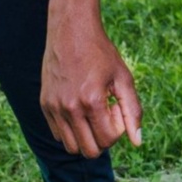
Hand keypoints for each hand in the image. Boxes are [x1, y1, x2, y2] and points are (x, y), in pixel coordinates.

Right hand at [40, 13, 141, 158]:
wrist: (71, 31)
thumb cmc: (101, 54)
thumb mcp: (123, 79)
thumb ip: (133, 112)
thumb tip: (137, 142)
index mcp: (92, 101)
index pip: (108, 141)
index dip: (118, 131)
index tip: (116, 109)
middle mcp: (70, 107)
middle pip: (89, 151)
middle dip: (102, 139)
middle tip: (105, 115)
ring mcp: (54, 107)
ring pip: (71, 147)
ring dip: (86, 137)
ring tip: (91, 113)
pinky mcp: (44, 104)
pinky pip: (58, 134)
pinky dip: (71, 130)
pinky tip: (79, 109)